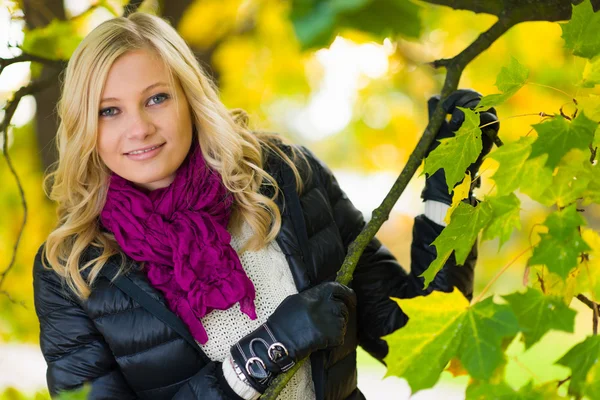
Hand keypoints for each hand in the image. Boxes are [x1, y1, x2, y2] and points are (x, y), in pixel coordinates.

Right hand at [229, 281, 355, 392]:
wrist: (278, 340)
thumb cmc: (283, 320)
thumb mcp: (295, 300)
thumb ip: (312, 297)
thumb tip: (325, 298)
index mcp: (317, 294)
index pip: (338, 289)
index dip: (347, 294)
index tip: (351, 298)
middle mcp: (326, 305)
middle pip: (343, 308)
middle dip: (339, 315)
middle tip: (329, 322)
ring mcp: (330, 320)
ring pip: (342, 323)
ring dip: (335, 328)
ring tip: (320, 333)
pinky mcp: (332, 336)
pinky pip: (340, 338)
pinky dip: (333, 341)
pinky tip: (320, 342)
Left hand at [421, 89, 498, 204]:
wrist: (444, 181)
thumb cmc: (438, 159)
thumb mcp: (434, 132)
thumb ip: (436, 114)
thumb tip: (435, 97)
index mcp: (465, 118)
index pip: (468, 96)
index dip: (456, 95)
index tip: (443, 107)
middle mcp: (477, 123)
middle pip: (478, 97)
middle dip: (462, 99)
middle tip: (449, 111)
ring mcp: (484, 130)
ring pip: (486, 106)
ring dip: (468, 108)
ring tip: (454, 122)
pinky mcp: (489, 140)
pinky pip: (492, 120)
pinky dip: (478, 118)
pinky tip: (460, 127)